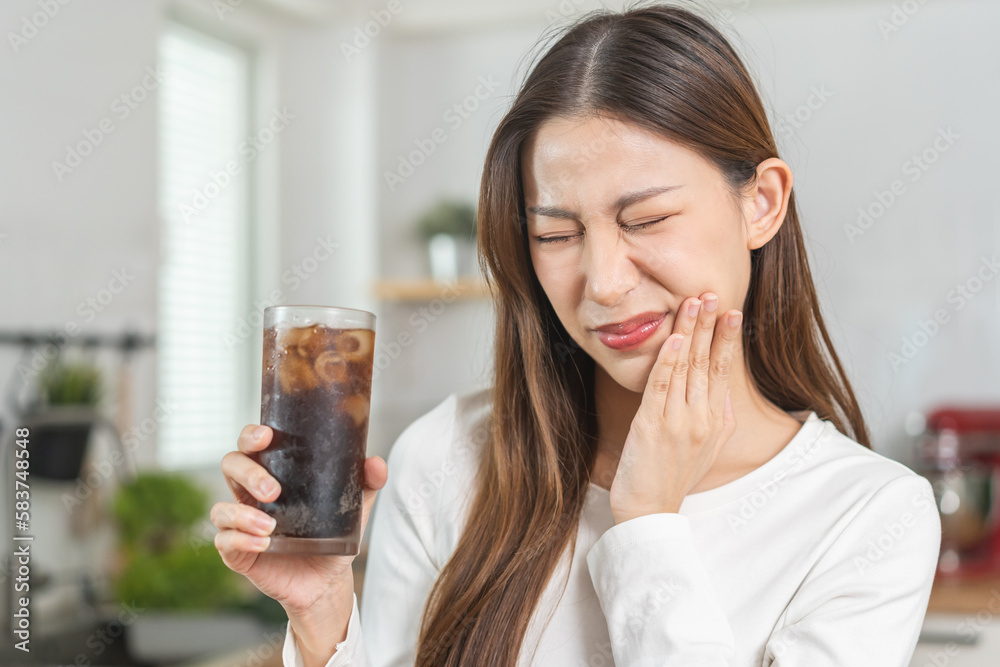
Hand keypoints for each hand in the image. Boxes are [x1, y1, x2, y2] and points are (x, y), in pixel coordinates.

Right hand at [211, 424, 387, 615]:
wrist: (328, 580)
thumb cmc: (333, 536)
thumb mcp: (354, 508)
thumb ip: (366, 483)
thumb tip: (375, 463)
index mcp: (273, 474)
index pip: (251, 445)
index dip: (251, 436)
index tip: (266, 437)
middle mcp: (251, 495)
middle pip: (230, 466)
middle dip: (248, 472)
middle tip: (274, 491)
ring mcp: (241, 523)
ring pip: (221, 508)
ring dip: (242, 513)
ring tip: (270, 526)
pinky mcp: (238, 553)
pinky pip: (224, 541)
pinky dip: (241, 540)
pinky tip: (263, 544)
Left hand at [609, 292, 740, 523]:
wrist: (650, 510)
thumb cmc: (673, 477)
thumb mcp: (706, 448)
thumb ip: (715, 418)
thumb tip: (721, 392)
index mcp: (716, 421)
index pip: (725, 370)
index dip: (728, 339)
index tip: (732, 311)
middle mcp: (702, 418)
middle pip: (708, 362)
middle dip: (710, 324)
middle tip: (712, 293)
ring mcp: (679, 421)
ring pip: (687, 368)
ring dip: (690, 332)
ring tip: (693, 303)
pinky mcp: (653, 426)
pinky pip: (662, 387)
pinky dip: (669, 361)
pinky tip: (675, 339)